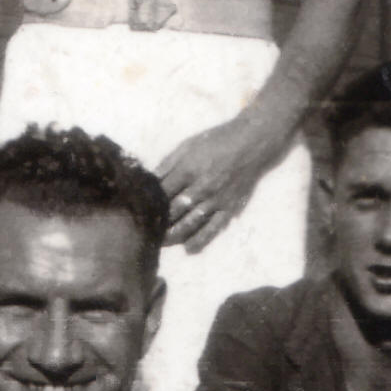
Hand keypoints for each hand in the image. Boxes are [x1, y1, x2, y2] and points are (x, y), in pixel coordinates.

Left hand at [157, 114, 286, 250]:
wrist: (252, 143)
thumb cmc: (215, 141)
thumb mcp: (186, 146)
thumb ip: (167, 164)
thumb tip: (148, 180)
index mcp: (188, 169)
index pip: (162, 193)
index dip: (149, 205)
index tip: (138, 213)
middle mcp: (202, 187)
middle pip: (174, 212)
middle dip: (157, 224)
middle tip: (144, 233)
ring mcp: (217, 200)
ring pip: (191, 224)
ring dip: (174, 236)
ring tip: (160, 243)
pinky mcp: (230, 208)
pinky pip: (214, 228)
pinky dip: (200, 240)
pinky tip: (188, 249)